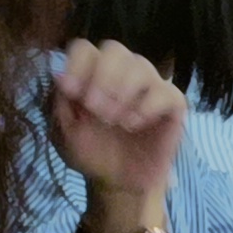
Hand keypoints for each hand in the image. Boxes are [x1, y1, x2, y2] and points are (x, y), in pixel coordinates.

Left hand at [48, 39, 188, 200]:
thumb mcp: (64, 132)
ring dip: (122, 92)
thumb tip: (59, 74)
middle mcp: (123, 73)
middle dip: (102, 77)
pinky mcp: (173, 104)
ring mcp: (150, 86)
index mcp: (93, 75)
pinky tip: (134, 124)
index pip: (85, 49)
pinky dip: (146, 106)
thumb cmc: (92, 153)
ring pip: (140, 64)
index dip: (77, 65)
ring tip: (115, 122)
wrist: (119, 183)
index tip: (72, 93)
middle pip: (114, 49)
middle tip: (96, 109)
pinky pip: (165, 91)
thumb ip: (60, 103)